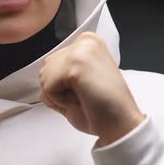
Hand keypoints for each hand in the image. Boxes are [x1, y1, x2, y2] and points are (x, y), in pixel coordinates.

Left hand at [39, 32, 144, 146]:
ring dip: (59, 93)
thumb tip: (42, 90)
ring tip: (84, 96)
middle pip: (46, 66)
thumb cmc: (105, 108)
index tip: (86, 88)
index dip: (64, 83)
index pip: (54, 61)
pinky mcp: (76, 64)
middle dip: (60, 86)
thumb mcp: (77, 89)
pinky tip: (82, 98)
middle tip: (85, 94)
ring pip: (44, 75)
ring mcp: (81, 51)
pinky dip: (60, 100)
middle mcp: (85, 41)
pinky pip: (48, 86)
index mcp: (88, 43)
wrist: (121, 123)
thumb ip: (57, 84)